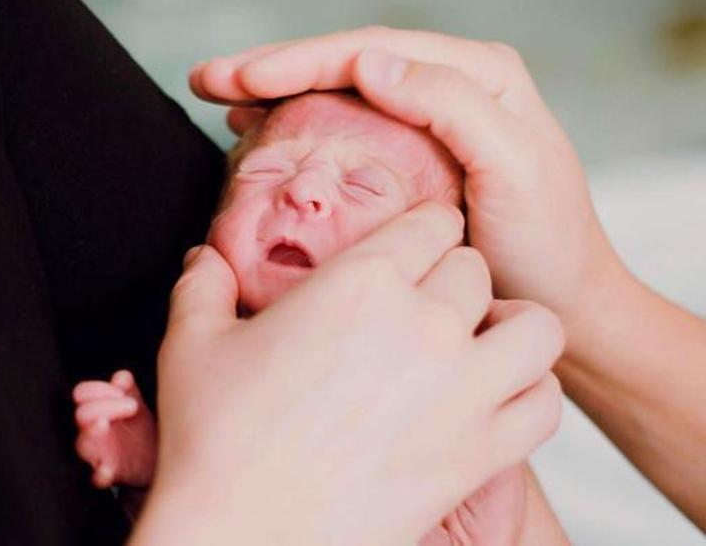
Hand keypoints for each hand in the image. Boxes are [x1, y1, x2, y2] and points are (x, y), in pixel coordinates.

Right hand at [73, 369, 157, 487]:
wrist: (157, 462)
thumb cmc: (141, 431)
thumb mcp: (137, 406)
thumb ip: (129, 390)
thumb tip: (121, 377)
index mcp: (97, 411)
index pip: (82, 394)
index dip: (98, 389)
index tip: (123, 392)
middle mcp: (93, 431)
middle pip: (82, 415)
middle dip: (104, 405)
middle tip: (132, 406)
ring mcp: (99, 454)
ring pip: (82, 444)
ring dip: (91, 433)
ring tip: (103, 424)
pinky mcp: (110, 474)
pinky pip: (96, 478)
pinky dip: (99, 474)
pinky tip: (106, 470)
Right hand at [131, 202, 563, 545]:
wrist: (245, 535)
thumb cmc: (216, 443)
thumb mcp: (191, 342)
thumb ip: (203, 284)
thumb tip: (205, 256)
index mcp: (357, 282)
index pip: (430, 221)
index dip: (422, 228)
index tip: (411, 245)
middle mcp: (422, 324)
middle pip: (475, 268)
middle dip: (451, 277)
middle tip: (424, 301)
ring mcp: (461, 389)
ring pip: (535, 327)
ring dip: (510, 327)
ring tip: (479, 340)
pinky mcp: (479, 453)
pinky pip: (545, 404)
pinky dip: (530, 393)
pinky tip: (493, 398)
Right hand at [188, 27, 622, 330]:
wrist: (563, 309)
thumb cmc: (545, 245)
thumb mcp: (513, 168)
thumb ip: (451, 104)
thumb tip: (369, 61)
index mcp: (477, 73)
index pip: (370, 50)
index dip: (298, 59)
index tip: (241, 80)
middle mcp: (448, 87)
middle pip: (342, 62)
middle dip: (268, 68)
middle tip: (205, 78)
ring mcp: (422, 124)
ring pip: (333, 92)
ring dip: (271, 93)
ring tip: (214, 97)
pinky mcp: (404, 163)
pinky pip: (338, 129)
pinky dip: (292, 125)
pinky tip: (252, 130)